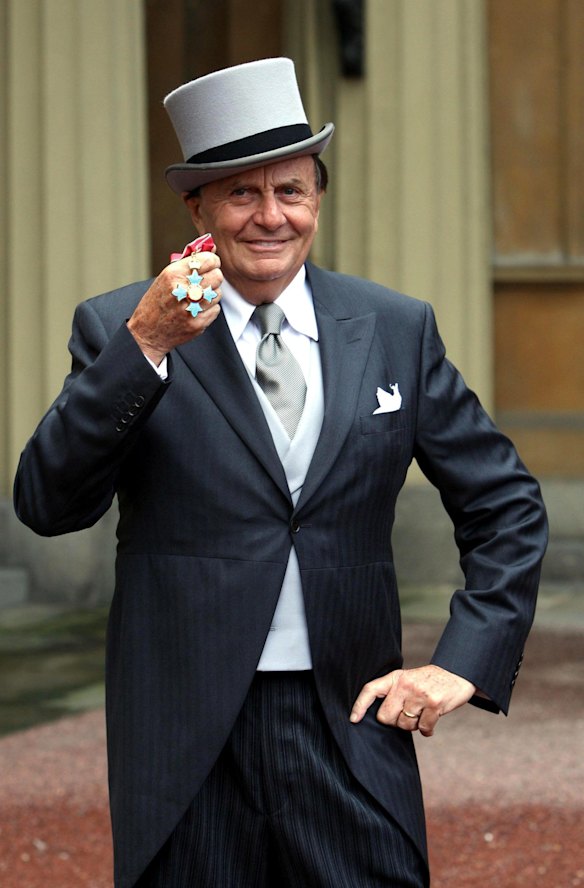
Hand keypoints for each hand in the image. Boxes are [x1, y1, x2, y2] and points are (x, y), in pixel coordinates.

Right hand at [127, 251, 222, 364]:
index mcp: (173, 274)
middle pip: (217, 276)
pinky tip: (196, 310)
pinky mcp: (197, 323)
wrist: (148, 331)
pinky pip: (215, 309)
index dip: (213, 261)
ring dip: (211, 294)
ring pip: (217, 293)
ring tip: (198, 297)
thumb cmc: (157, 301)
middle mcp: (182, 290)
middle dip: (213, 277)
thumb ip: (188, 263)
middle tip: (206, 281)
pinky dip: (209, 309)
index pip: (207, 260)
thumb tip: (212, 248)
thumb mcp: (166, 277)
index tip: (212, 264)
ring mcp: (190, 308)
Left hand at [349, 664, 475, 736]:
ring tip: (422, 713)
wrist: (456, 674)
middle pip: (385, 716)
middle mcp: (405, 685)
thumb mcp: (408, 679)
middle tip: (407, 714)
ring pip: (404, 725)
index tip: (353, 719)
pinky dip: (427, 730)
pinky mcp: (435, 705)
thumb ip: (394, 693)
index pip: (370, 690)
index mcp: (396, 677)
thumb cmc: (428, 681)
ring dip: (413, 725)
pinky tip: (431, 722)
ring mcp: (420, 695)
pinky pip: (423, 729)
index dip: (359, 705)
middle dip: (394, 721)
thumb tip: (380, 717)